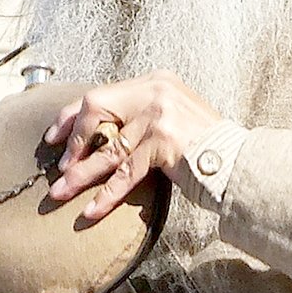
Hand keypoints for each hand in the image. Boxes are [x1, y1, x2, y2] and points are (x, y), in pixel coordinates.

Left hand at [44, 70, 221, 220]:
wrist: (238, 162)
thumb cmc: (205, 148)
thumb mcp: (172, 120)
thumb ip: (141, 118)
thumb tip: (99, 139)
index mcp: (154, 82)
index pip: (101, 94)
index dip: (71, 117)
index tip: (53, 138)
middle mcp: (155, 92)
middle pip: (96, 110)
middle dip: (73, 142)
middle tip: (60, 168)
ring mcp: (159, 115)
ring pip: (107, 149)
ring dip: (81, 175)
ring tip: (59, 193)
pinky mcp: (163, 143)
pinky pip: (125, 173)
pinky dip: (106, 195)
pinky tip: (90, 211)